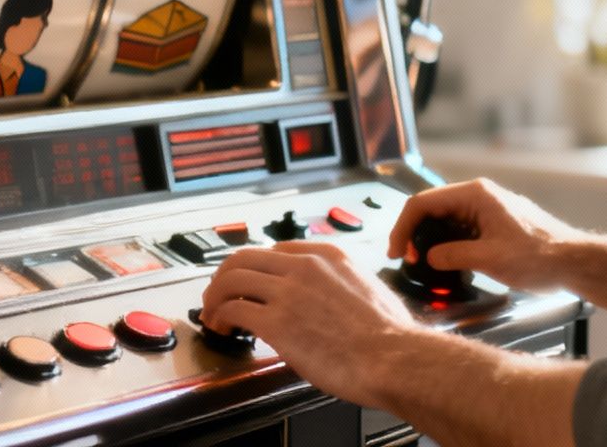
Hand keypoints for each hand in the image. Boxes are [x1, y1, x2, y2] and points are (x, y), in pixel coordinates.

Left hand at [199, 242, 424, 408]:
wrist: (394, 358)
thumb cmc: (391, 336)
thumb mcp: (370, 290)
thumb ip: (344, 286)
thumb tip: (338, 298)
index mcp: (328, 256)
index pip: (276, 249)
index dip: (256, 267)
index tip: (251, 281)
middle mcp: (304, 267)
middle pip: (245, 257)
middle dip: (225, 276)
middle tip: (218, 294)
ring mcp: (287, 292)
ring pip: (232, 279)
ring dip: (215, 297)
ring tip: (213, 314)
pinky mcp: (276, 322)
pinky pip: (233, 310)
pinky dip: (220, 318)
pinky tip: (223, 329)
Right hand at [385, 178, 585, 290]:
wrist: (574, 262)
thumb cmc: (541, 256)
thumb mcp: (491, 259)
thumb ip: (453, 256)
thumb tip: (428, 257)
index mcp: (476, 195)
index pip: (423, 203)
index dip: (403, 227)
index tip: (396, 250)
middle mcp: (480, 196)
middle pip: (432, 209)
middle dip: (414, 233)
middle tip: (406, 259)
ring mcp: (487, 209)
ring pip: (445, 220)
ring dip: (430, 240)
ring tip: (424, 264)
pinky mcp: (493, 223)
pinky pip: (460, 229)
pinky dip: (447, 244)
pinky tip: (446, 262)